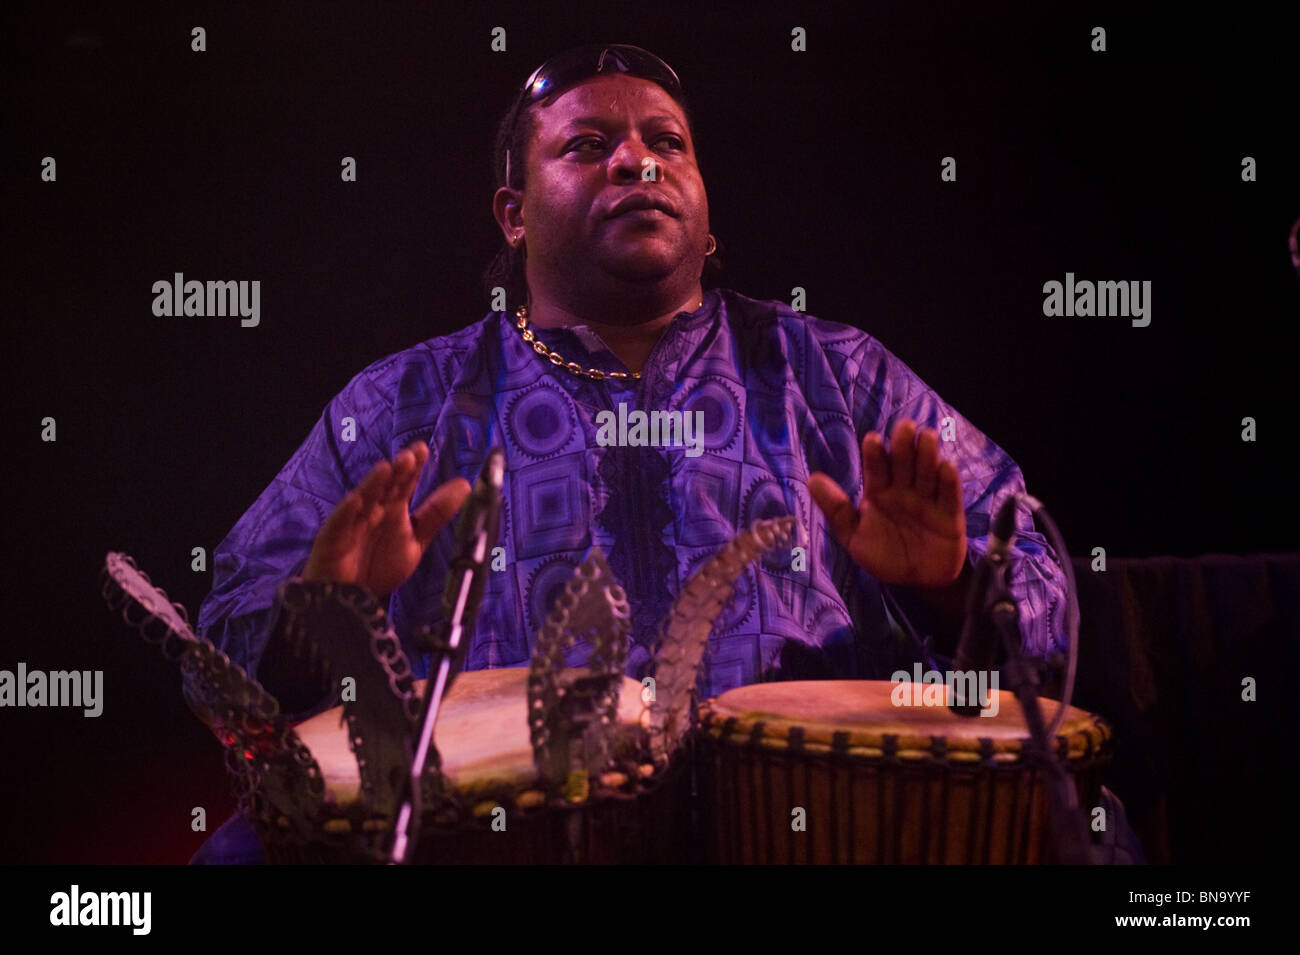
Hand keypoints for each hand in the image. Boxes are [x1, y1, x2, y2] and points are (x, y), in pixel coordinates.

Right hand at [302, 441, 470, 596]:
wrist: (352, 597)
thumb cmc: (380, 564)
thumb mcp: (416, 539)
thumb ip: (437, 513)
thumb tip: (464, 485)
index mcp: (393, 509)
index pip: (404, 483)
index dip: (413, 467)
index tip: (422, 450)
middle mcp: (373, 510)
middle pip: (386, 487)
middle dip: (397, 471)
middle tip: (410, 456)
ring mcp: (352, 523)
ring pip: (364, 499)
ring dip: (374, 484)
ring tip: (386, 468)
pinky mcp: (333, 539)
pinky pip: (339, 524)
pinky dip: (346, 512)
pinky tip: (355, 501)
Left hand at [808, 419, 966, 588]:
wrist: (915, 583)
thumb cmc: (883, 556)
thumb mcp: (854, 536)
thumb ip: (836, 509)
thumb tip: (811, 479)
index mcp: (879, 492)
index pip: (876, 468)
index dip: (875, 454)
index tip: (872, 439)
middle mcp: (904, 490)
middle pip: (904, 462)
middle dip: (903, 444)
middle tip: (905, 427)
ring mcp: (927, 501)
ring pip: (928, 472)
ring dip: (927, 454)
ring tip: (926, 437)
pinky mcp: (949, 515)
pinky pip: (950, 495)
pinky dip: (949, 481)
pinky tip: (946, 465)